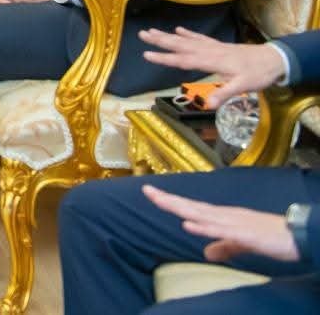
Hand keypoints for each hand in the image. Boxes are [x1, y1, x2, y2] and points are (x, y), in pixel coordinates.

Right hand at [139, 27, 286, 106]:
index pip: (183, 60)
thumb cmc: (258, 74)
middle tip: (143, 34)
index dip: (165, 58)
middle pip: (180, 45)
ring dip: (169, 36)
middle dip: (161, 41)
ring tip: (152, 31)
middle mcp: (209, 51)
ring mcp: (213, 47)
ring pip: (186, 40)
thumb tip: (208, 105)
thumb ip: (224, 93)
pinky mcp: (218, 46)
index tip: (147, 54)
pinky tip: (178, 30)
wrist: (273, 59)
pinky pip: (199, 38)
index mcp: (212, 61)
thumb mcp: (244, 87)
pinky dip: (188, 34)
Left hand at [143, 185, 299, 262]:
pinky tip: (189, 225)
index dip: (172, 201)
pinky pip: (221, 231)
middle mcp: (225, 215)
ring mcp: (234, 223)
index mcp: (223, 217)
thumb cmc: (270, 236)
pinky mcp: (245, 234)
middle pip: (192, 207)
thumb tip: (207, 253)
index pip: (192, 208)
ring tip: (161, 201)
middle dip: (169, 199)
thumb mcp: (242, 243)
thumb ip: (224, 246)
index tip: (152, 192)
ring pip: (202, 214)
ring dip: (182, 208)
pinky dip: (204, 228)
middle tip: (147, 190)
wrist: (297, 234)